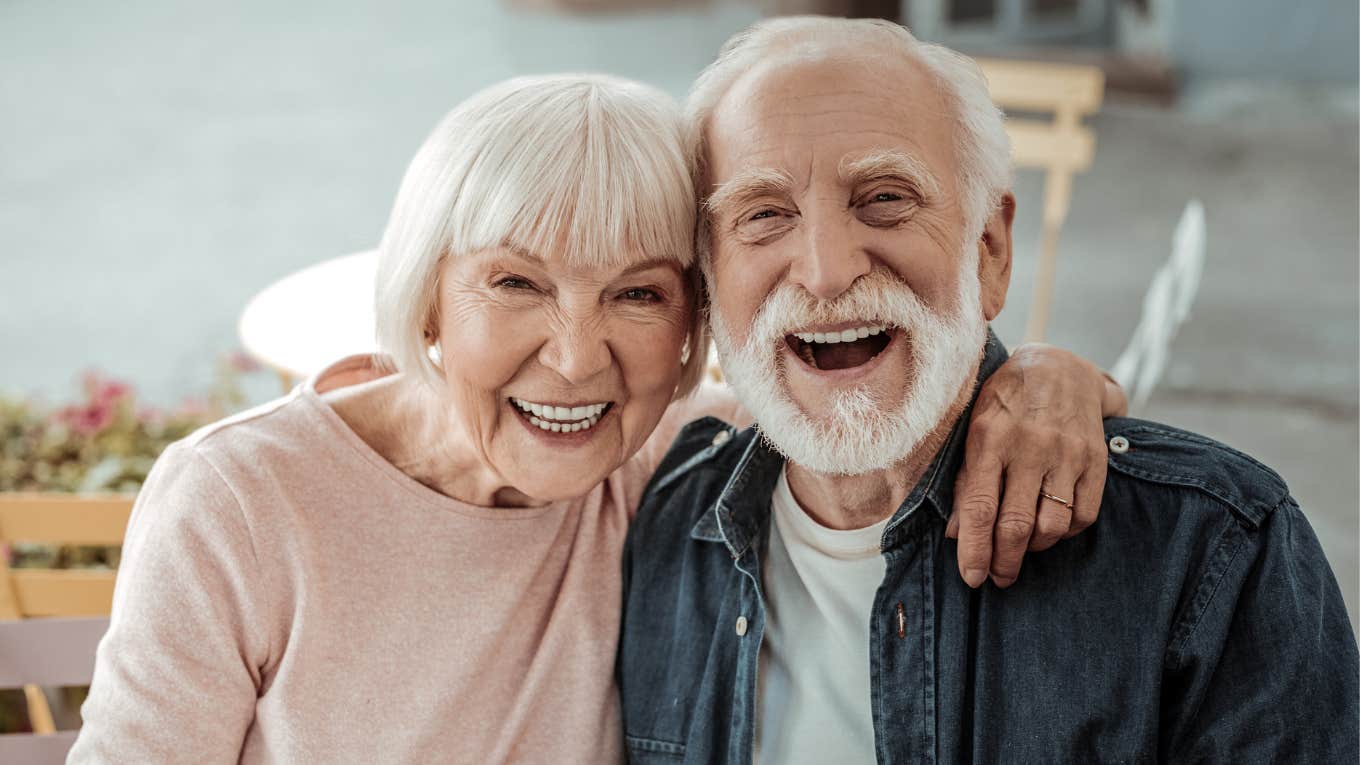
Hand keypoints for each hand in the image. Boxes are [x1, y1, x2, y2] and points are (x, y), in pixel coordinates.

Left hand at [945, 343, 1125, 587]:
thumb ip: (964, 481)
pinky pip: (1083, 516)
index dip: (974, 549)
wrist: (1060, 368)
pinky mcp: (1095, 461)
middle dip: (1004, 562)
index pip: (978, 507)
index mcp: (989, 439)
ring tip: (1021, 548)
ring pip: (1052, 526)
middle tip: (998, 578)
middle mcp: (1029, 447)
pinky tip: (1049, 529)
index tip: (972, 578)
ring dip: (1034, 549)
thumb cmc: (1005, 403)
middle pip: (1016, 524)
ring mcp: (1066, 454)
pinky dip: (1065, 534)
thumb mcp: (974, 430)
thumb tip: (954, 534)